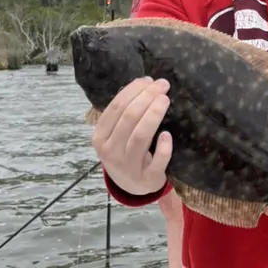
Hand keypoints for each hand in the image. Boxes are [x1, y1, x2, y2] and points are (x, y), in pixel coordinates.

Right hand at [91, 77, 172, 195]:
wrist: (131, 187)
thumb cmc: (125, 153)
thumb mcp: (115, 135)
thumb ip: (124, 114)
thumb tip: (147, 84)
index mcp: (100, 137)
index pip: (115, 108)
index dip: (133, 91)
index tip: (149, 80)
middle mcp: (110, 152)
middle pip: (128, 119)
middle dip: (146, 98)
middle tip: (163, 86)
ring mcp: (128, 166)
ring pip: (140, 137)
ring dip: (153, 115)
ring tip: (165, 100)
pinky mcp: (147, 178)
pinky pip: (156, 161)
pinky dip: (162, 147)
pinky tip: (167, 134)